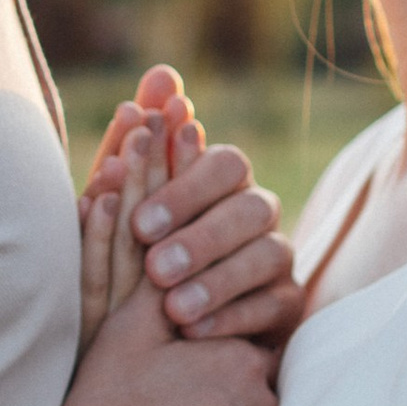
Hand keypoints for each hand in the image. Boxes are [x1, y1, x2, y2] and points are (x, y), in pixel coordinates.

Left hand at [79, 63, 294, 346]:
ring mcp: (278, 257)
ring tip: (173, 309)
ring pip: (270, 256)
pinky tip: (194, 331)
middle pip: (255, 208)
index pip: (227, 164)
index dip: (187, 188)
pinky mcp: (287, 305)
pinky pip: (276, 307)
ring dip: (219, 280)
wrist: (140, 332)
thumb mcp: (119, 203)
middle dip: (203, 238)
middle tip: (155, 270)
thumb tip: (161, 72)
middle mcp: (257, 211)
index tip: (139, 224)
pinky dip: (234, 317)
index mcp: (220, 181)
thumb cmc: (127, 254)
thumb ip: (140, 141)